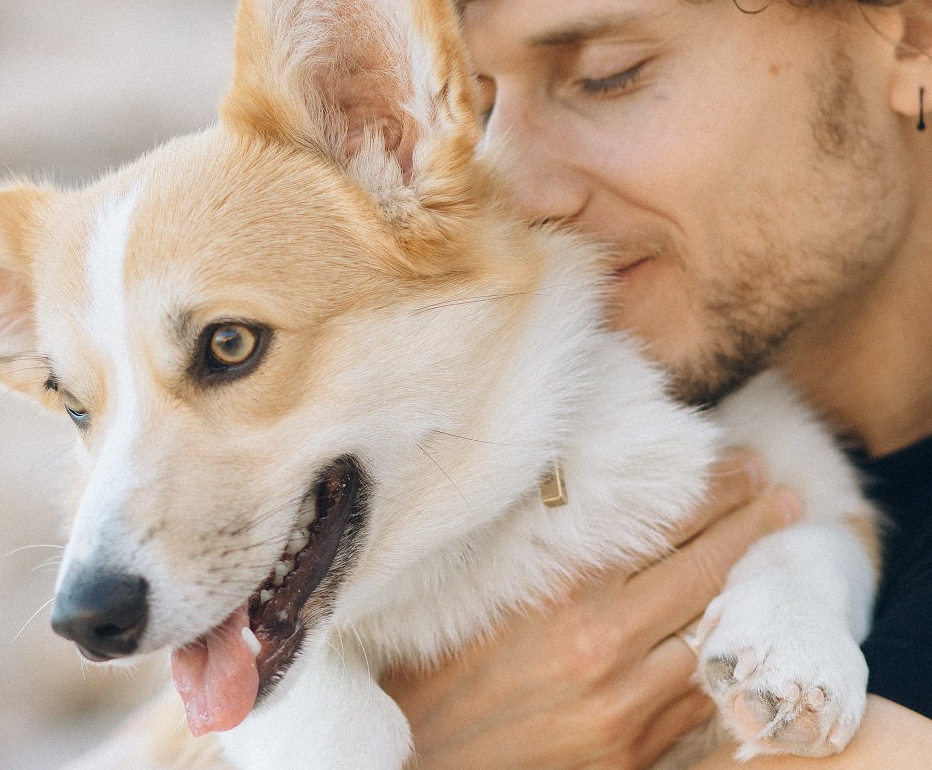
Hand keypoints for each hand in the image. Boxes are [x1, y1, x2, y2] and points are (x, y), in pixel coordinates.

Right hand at [381, 452, 802, 769]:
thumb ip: (543, 547)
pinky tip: (736, 631)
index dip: (710, 489)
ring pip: (711, 633)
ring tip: (770, 551)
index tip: (741, 462)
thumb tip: (591, 495)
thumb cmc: (436, 664)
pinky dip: (721, 657)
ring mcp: (624, 703)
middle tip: (779, 489)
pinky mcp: (631, 750)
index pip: (658, 524)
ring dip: (748, 588)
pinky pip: (696, 697)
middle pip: (700, 570)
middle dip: (747, 523)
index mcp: (561, 589)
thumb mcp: (482, 586)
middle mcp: (602, 642)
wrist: (425, 758)